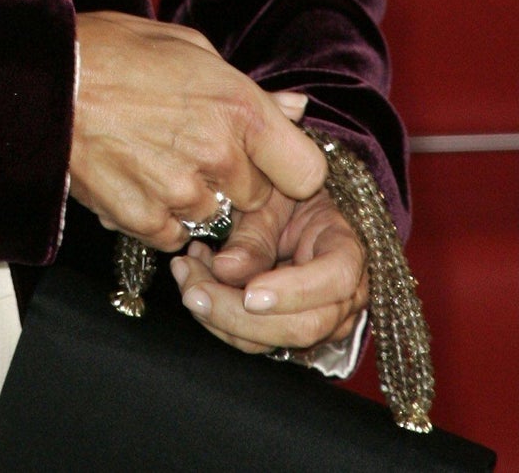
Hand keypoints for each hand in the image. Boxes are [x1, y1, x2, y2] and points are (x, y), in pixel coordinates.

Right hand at [69, 13, 327, 250]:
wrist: (44, 79)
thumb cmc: (113, 51)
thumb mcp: (188, 48)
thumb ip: (246, 86)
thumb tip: (294, 108)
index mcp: (238, 107)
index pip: (307, 171)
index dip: (288, 166)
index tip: (267, 157)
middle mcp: (218, 155)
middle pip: (258, 197)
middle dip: (235, 178)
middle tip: (195, 147)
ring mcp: (180, 192)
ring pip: (213, 216)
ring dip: (194, 197)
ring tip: (155, 156)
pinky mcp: (143, 218)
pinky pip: (172, 233)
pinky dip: (159, 215)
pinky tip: (135, 176)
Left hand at [171, 184, 368, 356]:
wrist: (289, 203)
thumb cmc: (284, 192)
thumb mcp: (270, 198)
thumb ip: (254, 235)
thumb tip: (224, 271)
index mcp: (347, 251)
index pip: (335, 279)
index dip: (294, 291)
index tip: (250, 293)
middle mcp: (342, 297)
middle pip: (302, 326)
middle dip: (238, 314)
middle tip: (191, 288)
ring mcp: (318, 320)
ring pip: (271, 340)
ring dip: (218, 315)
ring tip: (185, 272)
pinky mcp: (286, 330)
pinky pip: (252, 339)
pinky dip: (217, 316)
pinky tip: (195, 279)